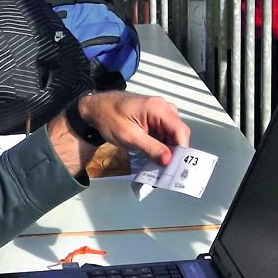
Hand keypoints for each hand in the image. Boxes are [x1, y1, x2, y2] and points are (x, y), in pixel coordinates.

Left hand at [65, 90, 189, 164]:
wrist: (95, 108)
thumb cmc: (109, 118)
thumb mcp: (129, 136)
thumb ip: (151, 148)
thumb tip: (168, 160)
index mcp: (158, 108)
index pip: (180, 130)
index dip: (181, 149)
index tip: (176, 166)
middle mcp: (163, 107)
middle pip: (178, 132)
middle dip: (174, 151)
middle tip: (166, 169)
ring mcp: (159, 112)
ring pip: (172, 134)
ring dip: (167, 149)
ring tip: (159, 164)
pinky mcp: (155, 118)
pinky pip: (164, 133)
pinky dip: (161, 145)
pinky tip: (154, 156)